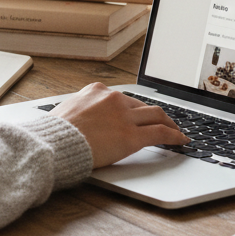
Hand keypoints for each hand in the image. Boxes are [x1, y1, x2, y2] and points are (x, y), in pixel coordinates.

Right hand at [52, 83, 186, 167]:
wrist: (52, 144)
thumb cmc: (54, 134)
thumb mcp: (66, 112)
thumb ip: (81, 112)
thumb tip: (83, 121)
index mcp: (97, 91)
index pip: (124, 98)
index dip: (136, 108)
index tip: (141, 114)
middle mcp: (113, 99)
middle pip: (143, 105)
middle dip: (157, 115)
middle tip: (166, 123)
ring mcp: (124, 117)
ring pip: (157, 115)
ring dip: (170, 123)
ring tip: (177, 132)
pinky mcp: (131, 136)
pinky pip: (161, 133)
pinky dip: (175, 136)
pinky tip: (181, 141)